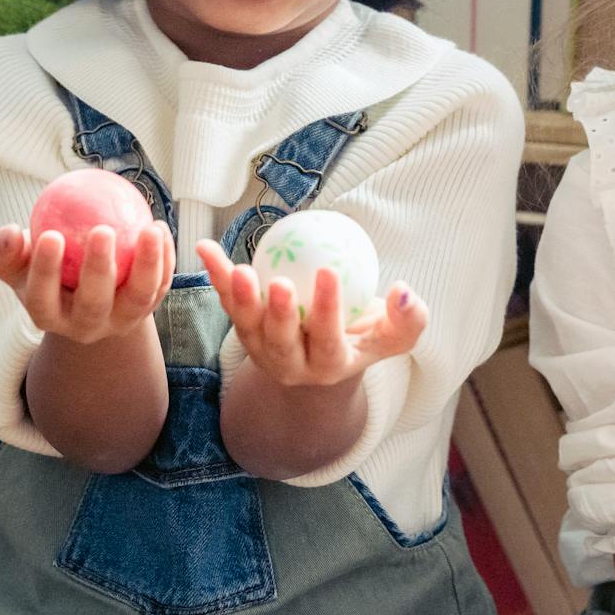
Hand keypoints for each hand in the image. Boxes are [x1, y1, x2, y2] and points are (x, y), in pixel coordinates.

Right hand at [0, 220, 174, 344]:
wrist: (79, 288)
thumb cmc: (40, 265)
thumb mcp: (14, 259)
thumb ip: (1, 248)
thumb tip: (10, 232)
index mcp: (47, 316)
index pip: (42, 299)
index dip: (44, 271)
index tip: (50, 235)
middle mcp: (85, 326)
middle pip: (93, 304)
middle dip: (98, 270)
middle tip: (101, 230)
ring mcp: (119, 321)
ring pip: (137, 300)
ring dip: (147, 265)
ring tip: (149, 228)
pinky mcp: (147, 309)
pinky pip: (160, 286)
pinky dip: (165, 259)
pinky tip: (161, 228)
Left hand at [195, 239, 425, 387]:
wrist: (325, 356)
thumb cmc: (365, 335)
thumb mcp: (394, 334)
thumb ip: (409, 317)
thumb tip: (403, 290)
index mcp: (330, 367)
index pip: (328, 342)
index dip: (328, 311)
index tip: (328, 273)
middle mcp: (292, 366)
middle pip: (281, 345)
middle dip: (278, 316)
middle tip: (280, 282)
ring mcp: (262, 351)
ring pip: (247, 327)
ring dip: (238, 299)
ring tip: (237, 269)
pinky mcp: (244, 332)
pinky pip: (228, 303)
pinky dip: (216, 276)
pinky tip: (205, 247)